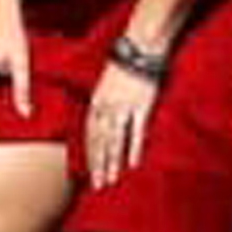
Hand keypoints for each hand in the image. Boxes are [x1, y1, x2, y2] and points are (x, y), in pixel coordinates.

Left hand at [82, 55, 155, 189]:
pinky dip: (134, 148)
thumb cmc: (125, 64)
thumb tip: (100, 124)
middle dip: (98, 165)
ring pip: (114, 140)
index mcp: (97, 101)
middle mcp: (107, 107)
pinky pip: (136, 131)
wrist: (140, 46)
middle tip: (99, 185)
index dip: (90, 154)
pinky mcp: (142, 106)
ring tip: (112, 180)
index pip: (90, 134)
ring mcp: (124, 107)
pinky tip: (133, 163)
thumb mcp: (106, 85)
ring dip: (112, 162)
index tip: (90, 172)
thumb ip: (103, 105)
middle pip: (100, 141)